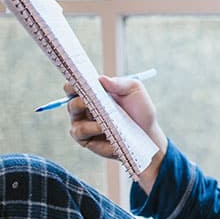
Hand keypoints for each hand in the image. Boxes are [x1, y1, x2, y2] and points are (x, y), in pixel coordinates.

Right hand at [66, 75, 166, 193]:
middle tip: (91, 99)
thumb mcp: (134, 91)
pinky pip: (79, 132)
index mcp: (93, 93)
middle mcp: (84, 108)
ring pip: (74, 115)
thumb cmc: (140, 110)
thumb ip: (119, 83)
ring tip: (105, 117)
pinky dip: (91, 128)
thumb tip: (101, 79)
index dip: (74, 83)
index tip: (80, 82)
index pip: (75, 86)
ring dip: (88, 114)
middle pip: (71, 100)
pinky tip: (104, 128)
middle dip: (80, 99)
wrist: (147, 133)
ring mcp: (83, 123)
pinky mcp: (85, 139)